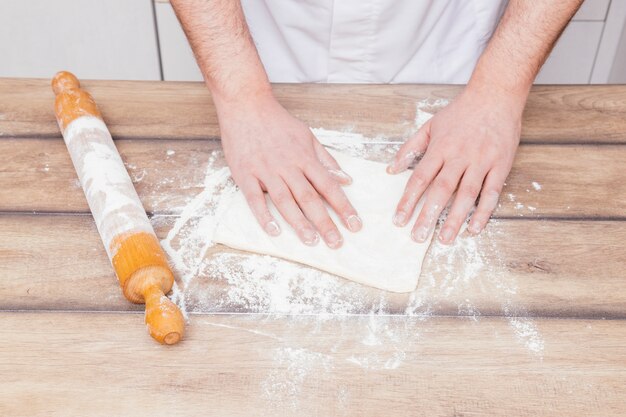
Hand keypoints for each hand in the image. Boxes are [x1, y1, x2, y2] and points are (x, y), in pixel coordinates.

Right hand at [217, 94, 361, 248]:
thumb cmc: (277, 122)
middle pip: (310, 198)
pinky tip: (275, 231)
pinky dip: (264, 216)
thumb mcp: (307, 135)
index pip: (329, 186)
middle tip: (336, 243)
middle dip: (325, 222)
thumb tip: (346, 178)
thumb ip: (326, 159)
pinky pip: (255, 199)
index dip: (343, 206)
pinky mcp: (245, 174)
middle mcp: (288, 166)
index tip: (355, 224)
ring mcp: (266, 171)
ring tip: (311, 242)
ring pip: (285, 201)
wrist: (246, 105)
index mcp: (305, 158)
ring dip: (299, 223)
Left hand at [387, 86, 522, 243]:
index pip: (420, 178)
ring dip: (455, 219)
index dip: (408, 200)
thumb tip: (390, 170)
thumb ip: (409, 148)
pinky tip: (474, 229)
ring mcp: (482, 161)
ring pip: (466, 195)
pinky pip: (492, 193)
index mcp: (440, 147)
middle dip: (428, 215)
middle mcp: (460, 156)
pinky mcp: (501, 165)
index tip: (399, 220)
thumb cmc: (461, 112)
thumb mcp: (430, 125)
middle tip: (417, 237)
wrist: (495, 95)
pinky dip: (483, 212)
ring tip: (444, 240)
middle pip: (441, 190)